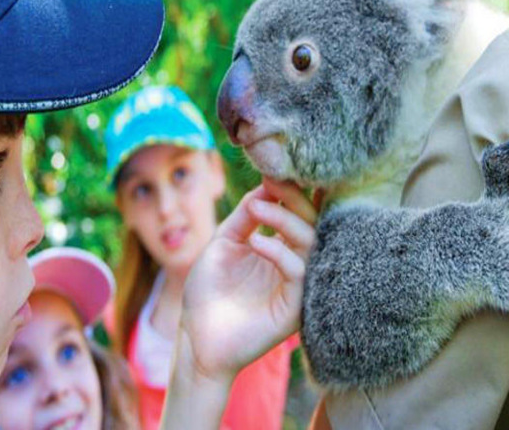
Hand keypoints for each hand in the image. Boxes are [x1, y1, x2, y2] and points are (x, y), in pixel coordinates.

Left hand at [180, 177, 316, 382]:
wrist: (197, 337)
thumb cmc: (208, 291)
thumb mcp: (224, 242)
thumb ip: (246, 215)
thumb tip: (267, 183)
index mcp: (281, 248)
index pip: (299, 214)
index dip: (292, 191)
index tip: (273, 171)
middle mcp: (294, 263)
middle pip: (312, 223)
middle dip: (294, 198)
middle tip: (273, 182)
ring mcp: (297, 285)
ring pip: (311, 243)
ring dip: (285, 219)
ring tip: (258, 207)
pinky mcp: (295, 307)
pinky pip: (299, 272)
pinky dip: (280, 251)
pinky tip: (256, 241)